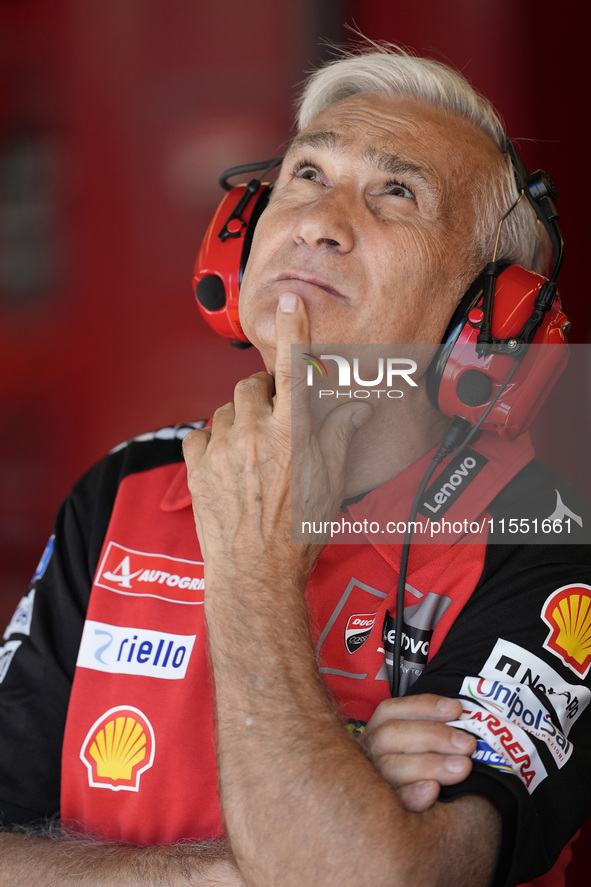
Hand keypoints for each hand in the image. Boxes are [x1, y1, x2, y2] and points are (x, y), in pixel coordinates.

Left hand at [182, 292, 370, 592]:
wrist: (254, 575)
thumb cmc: (297, 536)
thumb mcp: (330, 486)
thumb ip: (339, 439)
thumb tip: (354, 410)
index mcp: (292, 435)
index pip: (294, 369)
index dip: (293, 330)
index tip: (288, 302)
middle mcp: (254, 435)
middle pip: (252, 386)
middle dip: (263, 394)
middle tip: (275, 419)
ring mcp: (221, 450)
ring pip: (225, 410)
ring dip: (238, 420)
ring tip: (251, 449)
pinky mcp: (196, 468)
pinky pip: (198, 435)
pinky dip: (211, 441)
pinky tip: (226, 460)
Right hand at [361, 695, 475, 812]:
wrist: (409, 833)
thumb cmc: (422, 772)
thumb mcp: (420, 748)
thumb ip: (433, 734)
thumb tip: (461, 718)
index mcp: (375, 734)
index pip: (390, 711)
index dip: (423, 706)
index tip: (456, 709)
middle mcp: (368, 755)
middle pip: (390, 735)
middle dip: (433, 735)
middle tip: (467, 744)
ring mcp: (371, 783)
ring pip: (390, 766)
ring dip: (430, 764)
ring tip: (463, 767)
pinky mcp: (381, 814)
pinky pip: (394, 802)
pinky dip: (413, 794)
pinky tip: (433, 790)